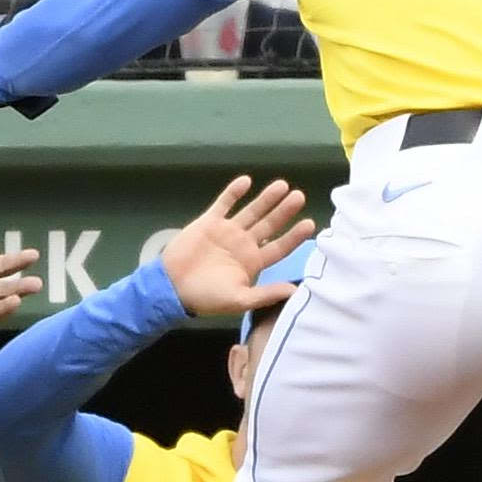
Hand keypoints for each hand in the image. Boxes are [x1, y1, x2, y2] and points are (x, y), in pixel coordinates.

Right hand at [156, 174, 314, 316]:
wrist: (171, 287)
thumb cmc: (206, 297)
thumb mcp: (239, 300)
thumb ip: (265, 294)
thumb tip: (294, 292)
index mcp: (253, 262)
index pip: (279, 246)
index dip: (294, 236)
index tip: (310, 224)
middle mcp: (243, 244)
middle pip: (269, 224)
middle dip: (284, 211)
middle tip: (299, 196)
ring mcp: (227, 231)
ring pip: (251, 211)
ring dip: (266, 199)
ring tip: (282, 185)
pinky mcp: (209, 222)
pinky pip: (224, 203)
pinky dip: (234, 192)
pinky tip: (247, 181)